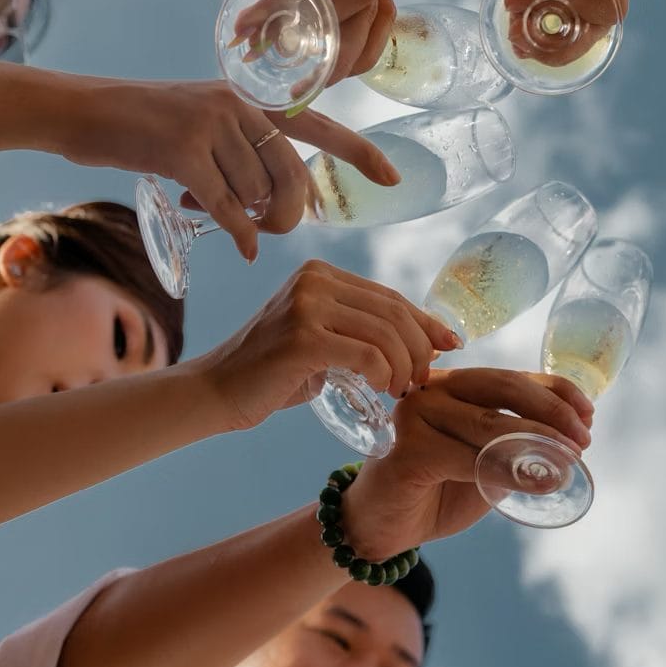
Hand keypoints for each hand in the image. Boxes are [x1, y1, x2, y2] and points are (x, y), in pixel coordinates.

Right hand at [62, 78, 396, 260]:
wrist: (81, 109)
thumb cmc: (143, 125)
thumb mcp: (205, 122)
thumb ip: (244, 150)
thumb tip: (275, 205)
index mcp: (252, 98)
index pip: (320, 126)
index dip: (359, 153)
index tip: (394, 178)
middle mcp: (240, 106)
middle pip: (294, 175)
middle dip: (288, 212)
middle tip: (267, 226)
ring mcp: (212, 125)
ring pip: (259, 194)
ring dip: (249, 219)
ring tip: (221, 214)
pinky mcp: (183, 150)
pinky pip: (228, 207)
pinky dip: (238, 233)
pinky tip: (242, 245)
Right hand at [150, 0, 392, 80]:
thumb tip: (298, 48)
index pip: (381, 3)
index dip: (359, 50)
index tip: (325, 80)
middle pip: (377, 3)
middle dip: (344, 52)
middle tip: (306, 82)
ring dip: (318, 33)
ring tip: (277, 51)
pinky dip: (282, 3)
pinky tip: (254, 22)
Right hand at [192, 260, 458, 431]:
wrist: (216, 392)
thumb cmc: (273, 373)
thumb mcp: (323, 341)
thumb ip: (361, 332)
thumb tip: (425, 341)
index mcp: (321, 274)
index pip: (389, 296)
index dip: (425, 321)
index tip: (450, 344)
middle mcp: (314, 280)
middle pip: (393, 312)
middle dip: (420, 347)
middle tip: (425, 378)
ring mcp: (306, 305)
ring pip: (384, 333)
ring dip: (405, 365)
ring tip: (403, 389)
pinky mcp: (302, 337)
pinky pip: (366, 354)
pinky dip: (384, 373)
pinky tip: (384, 389)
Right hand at [342, 368, 594, 556]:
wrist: (381, 527)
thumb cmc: (437, 490)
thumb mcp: (487, 463)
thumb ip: (519, 447)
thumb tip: (574, 442)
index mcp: (457, 384)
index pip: (514, 377)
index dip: (557, 392)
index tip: (589, 415)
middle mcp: (434, 388)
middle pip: (504, 388)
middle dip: (553, 412)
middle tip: (584, 440)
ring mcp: (416, 414)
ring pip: (490, 425)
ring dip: (538, 444)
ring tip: (569, 463)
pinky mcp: (407, 448)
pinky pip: (469, 458)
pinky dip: (509, 471)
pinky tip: (538, 483)